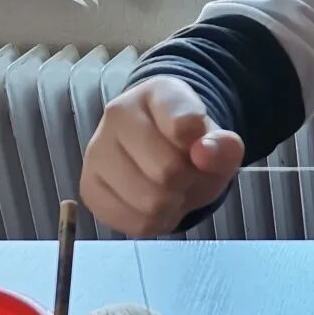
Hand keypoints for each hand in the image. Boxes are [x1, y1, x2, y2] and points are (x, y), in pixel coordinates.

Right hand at [80, 76, 243, 237]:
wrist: (161, 152)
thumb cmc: (191, 144)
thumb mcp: (219, 142)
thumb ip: (224, 146)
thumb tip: (204, 153)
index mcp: (158, 92)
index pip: (184, 123)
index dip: (203, 146)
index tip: (202, 147)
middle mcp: (118, 114)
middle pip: (167, 171)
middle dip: (188, 181)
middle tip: (189, 174)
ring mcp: (97, 151)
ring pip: (149, 201)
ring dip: (173, 205)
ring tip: (173, 189)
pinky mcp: (89, 187)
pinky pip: (133, 222)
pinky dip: (155, 221)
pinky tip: (156, 203)